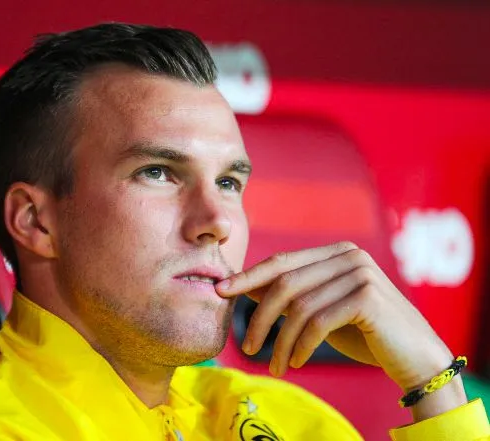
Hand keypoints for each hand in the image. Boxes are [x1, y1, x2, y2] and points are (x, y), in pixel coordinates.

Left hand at [216, 242, 459, 396]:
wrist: (415, 358)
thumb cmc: (364, 333)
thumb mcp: (321, 308)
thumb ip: (291, 294)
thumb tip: (242, 285)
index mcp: (335, 252)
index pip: (281, 262)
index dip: (248, 276)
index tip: (220, 292)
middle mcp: (348, 255)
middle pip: (284, 283)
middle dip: (258, 316)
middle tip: (245, 346)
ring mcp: (360, 273)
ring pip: (299, 307)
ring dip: (280, 342)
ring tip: (274, 366)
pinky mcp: (368, 297)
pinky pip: (318, 323)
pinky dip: (301, 346)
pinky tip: (296, 363)